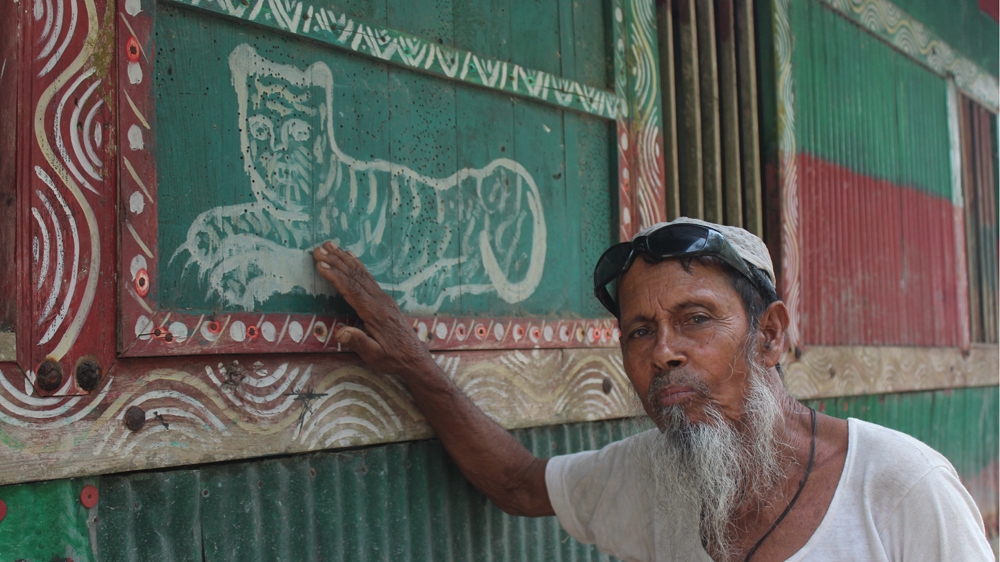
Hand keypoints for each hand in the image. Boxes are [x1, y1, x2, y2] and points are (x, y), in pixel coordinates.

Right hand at [313, 241, 434, 376]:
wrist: (414, 358)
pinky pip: (368, 278)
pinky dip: (357, 265)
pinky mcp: (384, 299)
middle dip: (335, 261)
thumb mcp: (375, 356)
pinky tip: (350, 256)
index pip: (352, 291)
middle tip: (318, 249)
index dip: (335, 277)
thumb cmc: (393, 359)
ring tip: (329, 245)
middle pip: (355, 277)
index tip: (321, 264)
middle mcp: (380, 301)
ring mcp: (383, 298)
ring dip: (344, 259)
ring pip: (361, 274)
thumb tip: (340, 333)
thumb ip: (359, 342)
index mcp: (375, 313)